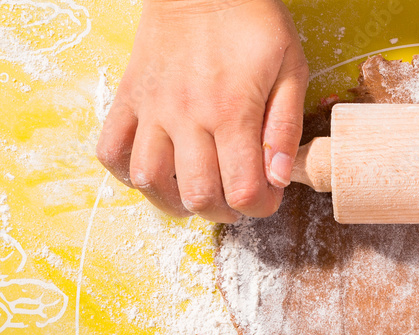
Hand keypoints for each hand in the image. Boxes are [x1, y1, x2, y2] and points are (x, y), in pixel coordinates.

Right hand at [97, 0, 307, 222]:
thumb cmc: (252, 23)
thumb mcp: (291, 68)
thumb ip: (286, 127)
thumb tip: (280, 177)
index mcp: (234, 111)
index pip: (244, 191)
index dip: (261, 207)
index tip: (267, 196)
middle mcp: (188, 115)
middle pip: (198, 196)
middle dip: (224, 211)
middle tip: (236, 197)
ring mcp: (153, 108)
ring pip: (149, 181)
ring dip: (174, 201)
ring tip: (195, 193)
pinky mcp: (128, 98)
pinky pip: (111, 151)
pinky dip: (128, 174)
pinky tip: (155, 172)